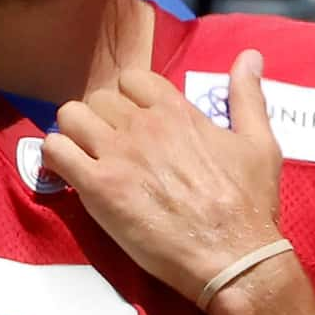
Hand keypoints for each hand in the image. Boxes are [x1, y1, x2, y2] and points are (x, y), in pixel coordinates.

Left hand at [41, 52, 285, 302]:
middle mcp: (144, 125)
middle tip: (108, 147)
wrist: (233, 257)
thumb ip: (247, 96)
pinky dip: (55, 157)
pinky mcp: (98, 187)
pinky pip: (55, 150)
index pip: (131, 78)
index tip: (132, 121)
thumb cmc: (249, 204)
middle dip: (99, 119)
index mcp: (177, 111)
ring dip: (73, 133)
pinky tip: (68, 173)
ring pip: (70, 116)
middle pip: (98, 98)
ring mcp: (118, 154)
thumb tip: (250, 56)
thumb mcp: (259, 143)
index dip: (127, 98)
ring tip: (84, 157)